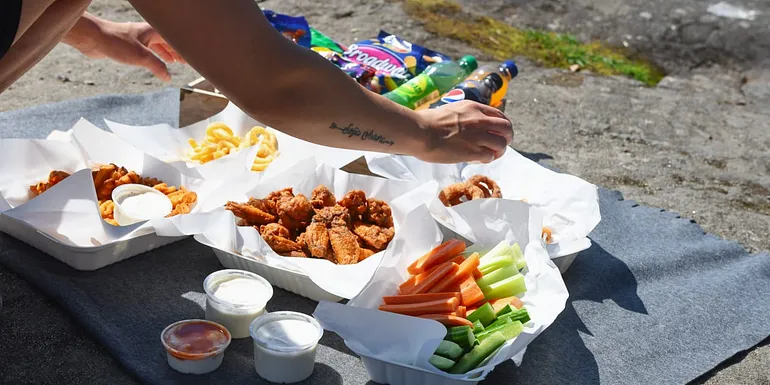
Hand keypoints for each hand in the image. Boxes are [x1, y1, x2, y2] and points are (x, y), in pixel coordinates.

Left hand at [68, 18, 183, 80]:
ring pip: (157, 46)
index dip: (184, 49)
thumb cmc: (116, 42)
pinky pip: (148, 51)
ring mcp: (139, 38)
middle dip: (177, 52)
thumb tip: (168, 77)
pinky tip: (155, 63)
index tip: (194, 57)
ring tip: (175, 62)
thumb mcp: (141, 57)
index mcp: (154, 31)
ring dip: (166, 54)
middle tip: (187, 61)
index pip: (175, 40)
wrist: (93, 38)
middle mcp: (148, 33)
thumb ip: (157, 67)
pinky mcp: (130, 45)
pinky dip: (155, 57)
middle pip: (168, 42)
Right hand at [414, 101, 512, 163]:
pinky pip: (490, 156)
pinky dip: (488, 159)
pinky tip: (480, 159)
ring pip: (502, 144)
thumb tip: (466, 124)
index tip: (498, 132)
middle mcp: (480, 120)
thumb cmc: (428, 121)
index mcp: (474, 108)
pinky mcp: (473, 151)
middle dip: (507, 137)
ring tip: (491, 154)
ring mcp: (478, 136)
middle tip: (500, 144)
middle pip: (507, 128)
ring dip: (499, 151)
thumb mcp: (452, 110)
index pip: (500, 115)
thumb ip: (464, 116)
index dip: (502, 125)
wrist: (420, 132)